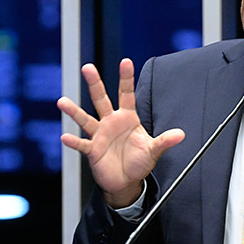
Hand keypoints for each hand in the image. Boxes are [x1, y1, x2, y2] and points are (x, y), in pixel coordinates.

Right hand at [57, 58, 184, 207]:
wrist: (126, 181)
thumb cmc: (139, 161)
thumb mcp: (153, 150)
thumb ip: (164, 141)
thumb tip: (181, 134)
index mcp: (127, 117)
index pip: (126, 94)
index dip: (126, 78)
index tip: (126, 61)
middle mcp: (111, 122)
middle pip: (101, 99)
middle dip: (95, 83)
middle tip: (88, 67)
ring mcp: (100, 135)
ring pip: (85, 119)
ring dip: (74, 111)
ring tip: (62, 102)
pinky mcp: (92, 150)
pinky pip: (82, 144)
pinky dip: (74, 141)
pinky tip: (66, 136)